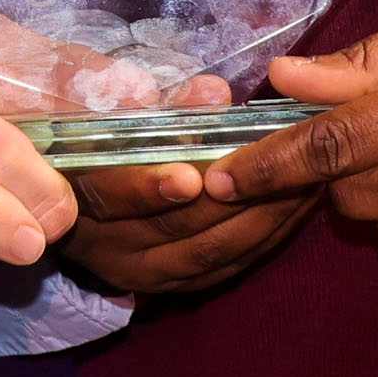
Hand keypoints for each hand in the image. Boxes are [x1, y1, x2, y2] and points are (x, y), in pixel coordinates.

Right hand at [51, 78, 316, 302]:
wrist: (70, 196)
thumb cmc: (89, 131)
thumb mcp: (102, 106)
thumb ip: (152, 100)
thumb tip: (213, 92)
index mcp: (74, 198)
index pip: (105, 198)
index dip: (146, 189)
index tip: (190, 177)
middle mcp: (107, 248)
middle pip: (174, 232)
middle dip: (235, 199)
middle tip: (286, 162)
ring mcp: (144, 273)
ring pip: (209, 254)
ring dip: (263, 218)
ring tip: (307, 180)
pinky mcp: (176, 284)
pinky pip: (227, 266)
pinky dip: (266, 238)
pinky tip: (298, 208)